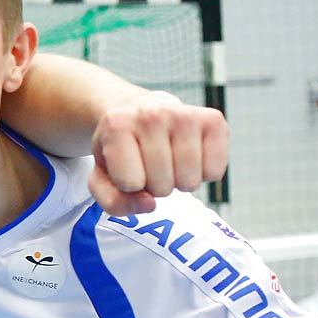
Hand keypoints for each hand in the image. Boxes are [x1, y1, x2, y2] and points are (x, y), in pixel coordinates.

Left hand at [87, 95, 228, 213]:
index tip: (127, 167)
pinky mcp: (213, 120)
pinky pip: (214, 172)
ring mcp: (185, 115)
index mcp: (116, 124)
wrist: (141, 112)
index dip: (129, 186)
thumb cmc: (122, 150)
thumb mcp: (102, 177)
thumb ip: (115, 202)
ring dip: (179, 181)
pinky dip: (203, 174)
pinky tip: (190, 157)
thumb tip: (149, 204)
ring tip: (169, 161)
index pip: (130, 183)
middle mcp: (151, 114)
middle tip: (150, 165)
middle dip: (155, 185)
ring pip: (189, 181)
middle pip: (162, 185)